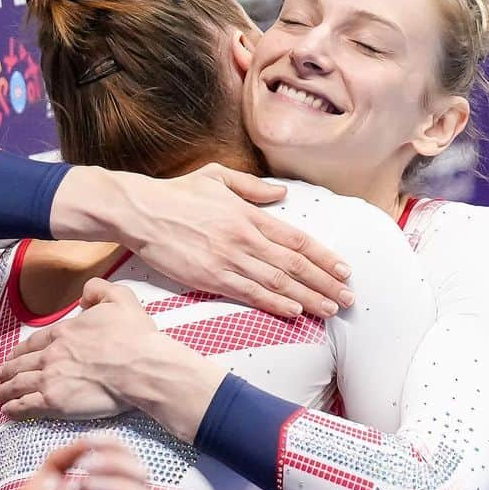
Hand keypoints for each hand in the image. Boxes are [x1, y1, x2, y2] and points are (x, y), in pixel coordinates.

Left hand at [0, 280, 156, 420]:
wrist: (141, 368)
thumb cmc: (135, 337)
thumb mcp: (121, 298)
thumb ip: (99, 290)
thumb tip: (84, 295)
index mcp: (65, 331)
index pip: (34, 341)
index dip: (21, 350)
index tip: (14, 355)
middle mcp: (51, 354)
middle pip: (21, 363)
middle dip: (7, 370)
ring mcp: (50, 379)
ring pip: (19, 384)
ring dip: (5, 389)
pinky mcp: (55, 402)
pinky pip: (26, 405)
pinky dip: (14, 408)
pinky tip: (8, 411)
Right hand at [53, 163, 353, 319]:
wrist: (140, 211)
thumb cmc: (175, 194)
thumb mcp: (217, 177)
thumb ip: (251, 187)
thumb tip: (282, 193)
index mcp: (249, 214)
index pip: (296, 238)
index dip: (323, 256)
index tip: (344, 270)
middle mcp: (244, 238)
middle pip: (294, 264)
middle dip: (325, 283)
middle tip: (349, 299)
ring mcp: (228, 259)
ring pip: (277, 282)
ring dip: (308, 298)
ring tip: (331, 310)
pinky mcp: (210, 277)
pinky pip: (249, 294)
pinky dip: (275, 303)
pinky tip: (294, 312)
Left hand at [67, 440, 155, 489]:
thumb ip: (57, 463)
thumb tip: (80, 442)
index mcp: (109, 486)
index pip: (125, 456)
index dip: (111, 445)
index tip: (87, 441)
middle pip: (142, 475)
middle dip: (115, 465)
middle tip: (84, 468)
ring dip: (120, 488)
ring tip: (88, 487)